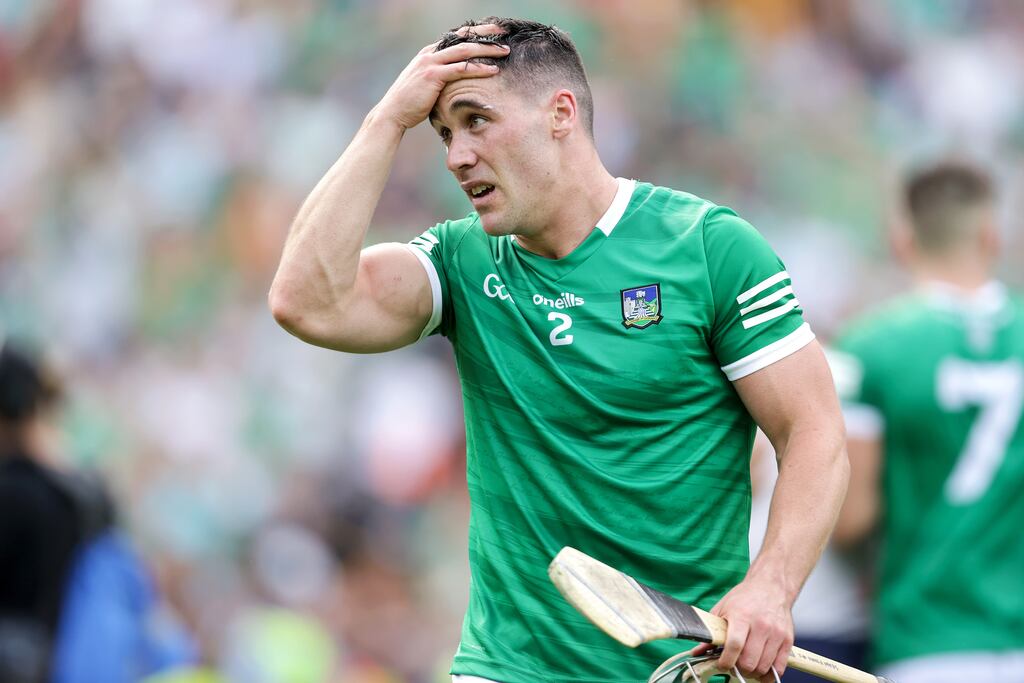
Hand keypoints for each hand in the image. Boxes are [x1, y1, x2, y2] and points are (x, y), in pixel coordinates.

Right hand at [375, 25, 509, 130]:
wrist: (393, 112)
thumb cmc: (411, 102)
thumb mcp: (426, 84)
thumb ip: (440, 76)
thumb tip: (456, 80)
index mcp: (429, 52)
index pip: (456, 37)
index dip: (475, 33)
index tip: (493, 32)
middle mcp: (430, 53)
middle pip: (463, 38)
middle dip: (485, 34)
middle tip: (504, 33)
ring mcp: (431, 63)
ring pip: (464, 50)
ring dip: (487, 50)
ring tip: (505, 51)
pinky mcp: (433, 76)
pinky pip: (461, 69)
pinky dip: (479, 68)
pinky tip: (493, 70)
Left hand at [709, 578, 793, 680]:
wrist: (771, 586)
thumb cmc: (745, 598)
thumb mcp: (723, 609)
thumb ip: (712, 631)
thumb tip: (698, 651)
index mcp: (742, 616)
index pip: (735, 645)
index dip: (726, 661)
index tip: (722, 665)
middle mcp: (761, 625)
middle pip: (749, 661)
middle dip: (738, 669)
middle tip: (733, 666)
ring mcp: (776, 633)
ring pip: (763, 667)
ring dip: (752, 673)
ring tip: (746, 666)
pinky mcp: (787, 640)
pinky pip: (779, 667)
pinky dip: (769, 674)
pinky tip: (761, 670)